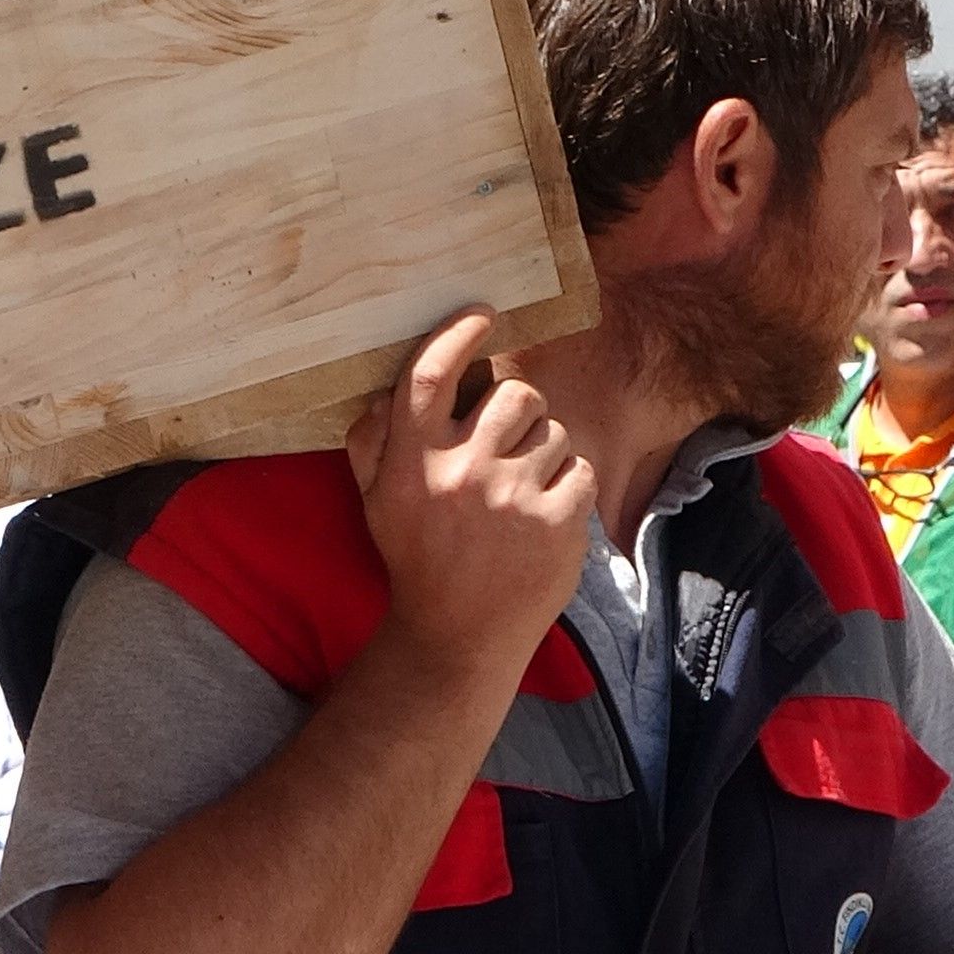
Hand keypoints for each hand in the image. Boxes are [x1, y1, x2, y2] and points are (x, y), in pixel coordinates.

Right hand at [344, 307, 595, 678]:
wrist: (457, 638)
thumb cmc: (417, 560)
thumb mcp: (375, 503)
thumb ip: (373, 444)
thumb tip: (385, 392)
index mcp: (410, 462)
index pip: (431, 374)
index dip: (457, 334)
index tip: (481, 315)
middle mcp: (459, 472)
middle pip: (513, 394)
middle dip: (518, 412)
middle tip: (507, 446)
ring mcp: (511, 497)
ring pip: (553, 431)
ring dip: (544, 453)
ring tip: (523, 492)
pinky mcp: (556, 522)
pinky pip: (579, 469)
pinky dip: (569, 487)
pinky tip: (546, 515)